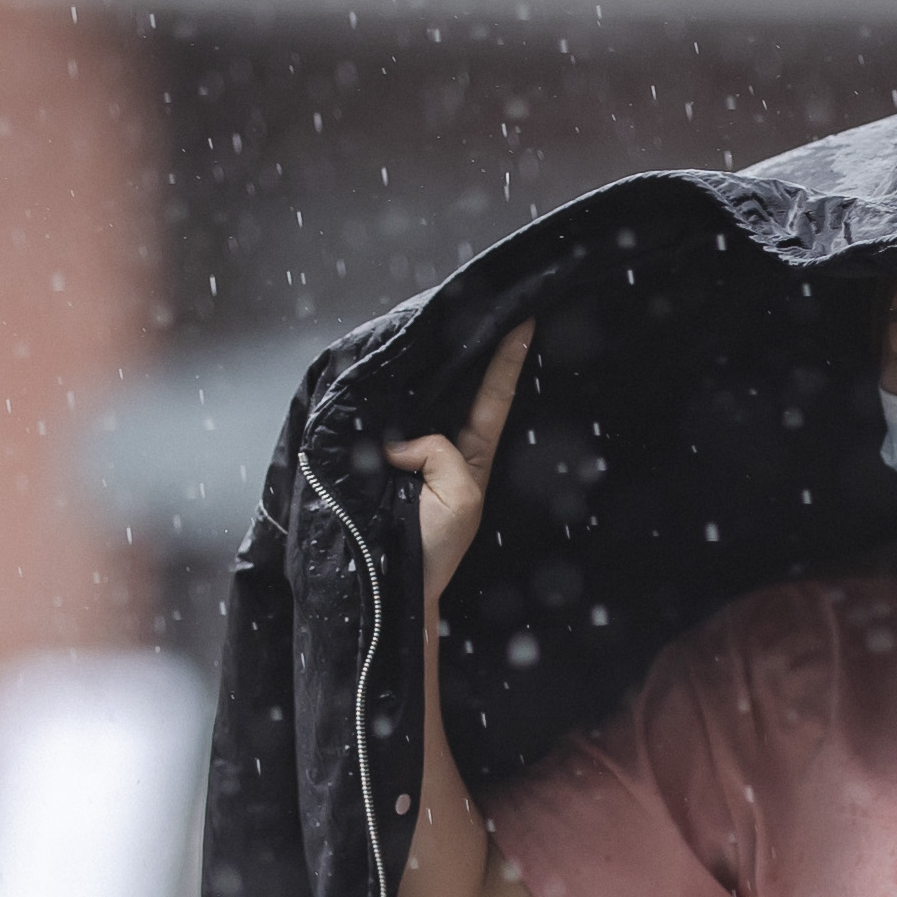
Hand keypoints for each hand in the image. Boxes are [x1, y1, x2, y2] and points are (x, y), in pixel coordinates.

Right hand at [382, 321, 533, 609]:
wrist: (395, 588)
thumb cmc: (435, 549)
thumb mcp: (459, 495)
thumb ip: (440, 452)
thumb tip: (398, 439)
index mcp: (472, 455)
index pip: (493, 399)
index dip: (507, 361)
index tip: (524, 322)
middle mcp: (441, 448)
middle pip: (454, 390)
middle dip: (459, 352)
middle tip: (465, 308)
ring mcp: (408, 452)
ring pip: (413, 403)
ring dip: (415, 376)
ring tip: (418, 337)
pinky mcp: (374, 460)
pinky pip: (378, 426)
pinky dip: (376, 409)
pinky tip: (372, 387)